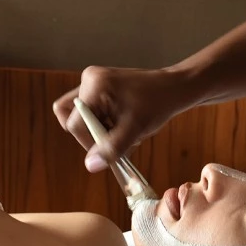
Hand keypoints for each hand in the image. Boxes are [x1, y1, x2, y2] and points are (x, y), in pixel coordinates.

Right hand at [52, 66, 192, 171]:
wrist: (173, 88)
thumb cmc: (157, 105)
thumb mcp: (134, 130)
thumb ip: (111, 148)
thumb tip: (90, 166)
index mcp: (94, 86)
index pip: (75, 124)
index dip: (90, 142)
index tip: (109, 149)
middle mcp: (88, 79)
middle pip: (72, 119)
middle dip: (92, 134)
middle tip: (114, 138)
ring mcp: (92, 81)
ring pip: (79, 117)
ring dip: (98, 130)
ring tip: (122, 130)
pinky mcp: (97, 86)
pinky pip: (89, 111)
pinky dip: (102, 123)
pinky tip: (122, 124)